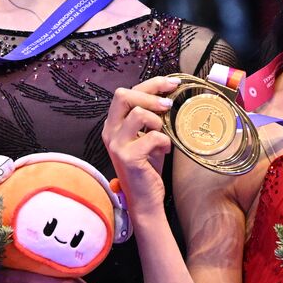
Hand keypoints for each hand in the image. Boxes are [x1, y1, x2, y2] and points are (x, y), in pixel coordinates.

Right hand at [102, 75, 179, 211]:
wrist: (145, 199)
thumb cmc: (148, 167)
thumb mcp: (147, 137)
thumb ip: (151, 117)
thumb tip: (168, 95)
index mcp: (114, 124)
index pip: (126, 93)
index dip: (151, 84)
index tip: (172, 83)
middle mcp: (110, 132)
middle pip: (123, 95)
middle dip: (150, 95)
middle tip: (168, 105)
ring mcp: (117, 145)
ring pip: (138, 114)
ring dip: (157, 121)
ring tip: (163, 134)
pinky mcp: (128, 157)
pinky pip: (152, 137)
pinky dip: (164, 141)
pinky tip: (165, 150)